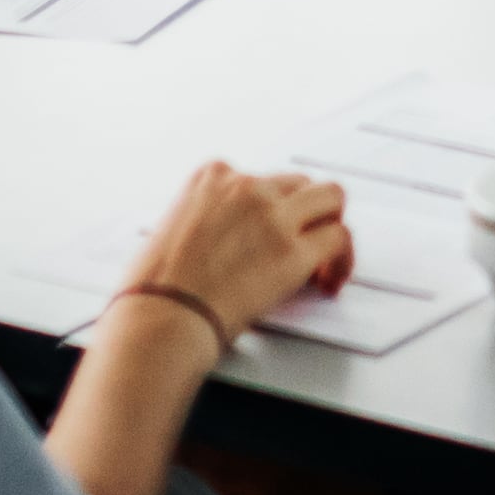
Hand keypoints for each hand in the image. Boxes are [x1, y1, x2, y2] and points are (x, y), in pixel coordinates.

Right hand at [121, 161, 352, 341]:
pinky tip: (330, 279)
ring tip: (325, 256)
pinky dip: (341, 259)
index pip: (258, 178)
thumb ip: (199, 220)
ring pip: (331, 197)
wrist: (161, 317)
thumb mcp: (168, 229)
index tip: (267, 231)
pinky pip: (339, 239)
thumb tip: (210, 242)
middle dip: (303, 213)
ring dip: (330, 224)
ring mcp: (274, 216)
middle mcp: (247, 187)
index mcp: (211, 177)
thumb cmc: (153, 289)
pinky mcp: (294, 251)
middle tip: (303, 242)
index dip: (268, 208)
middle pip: (299, 184)